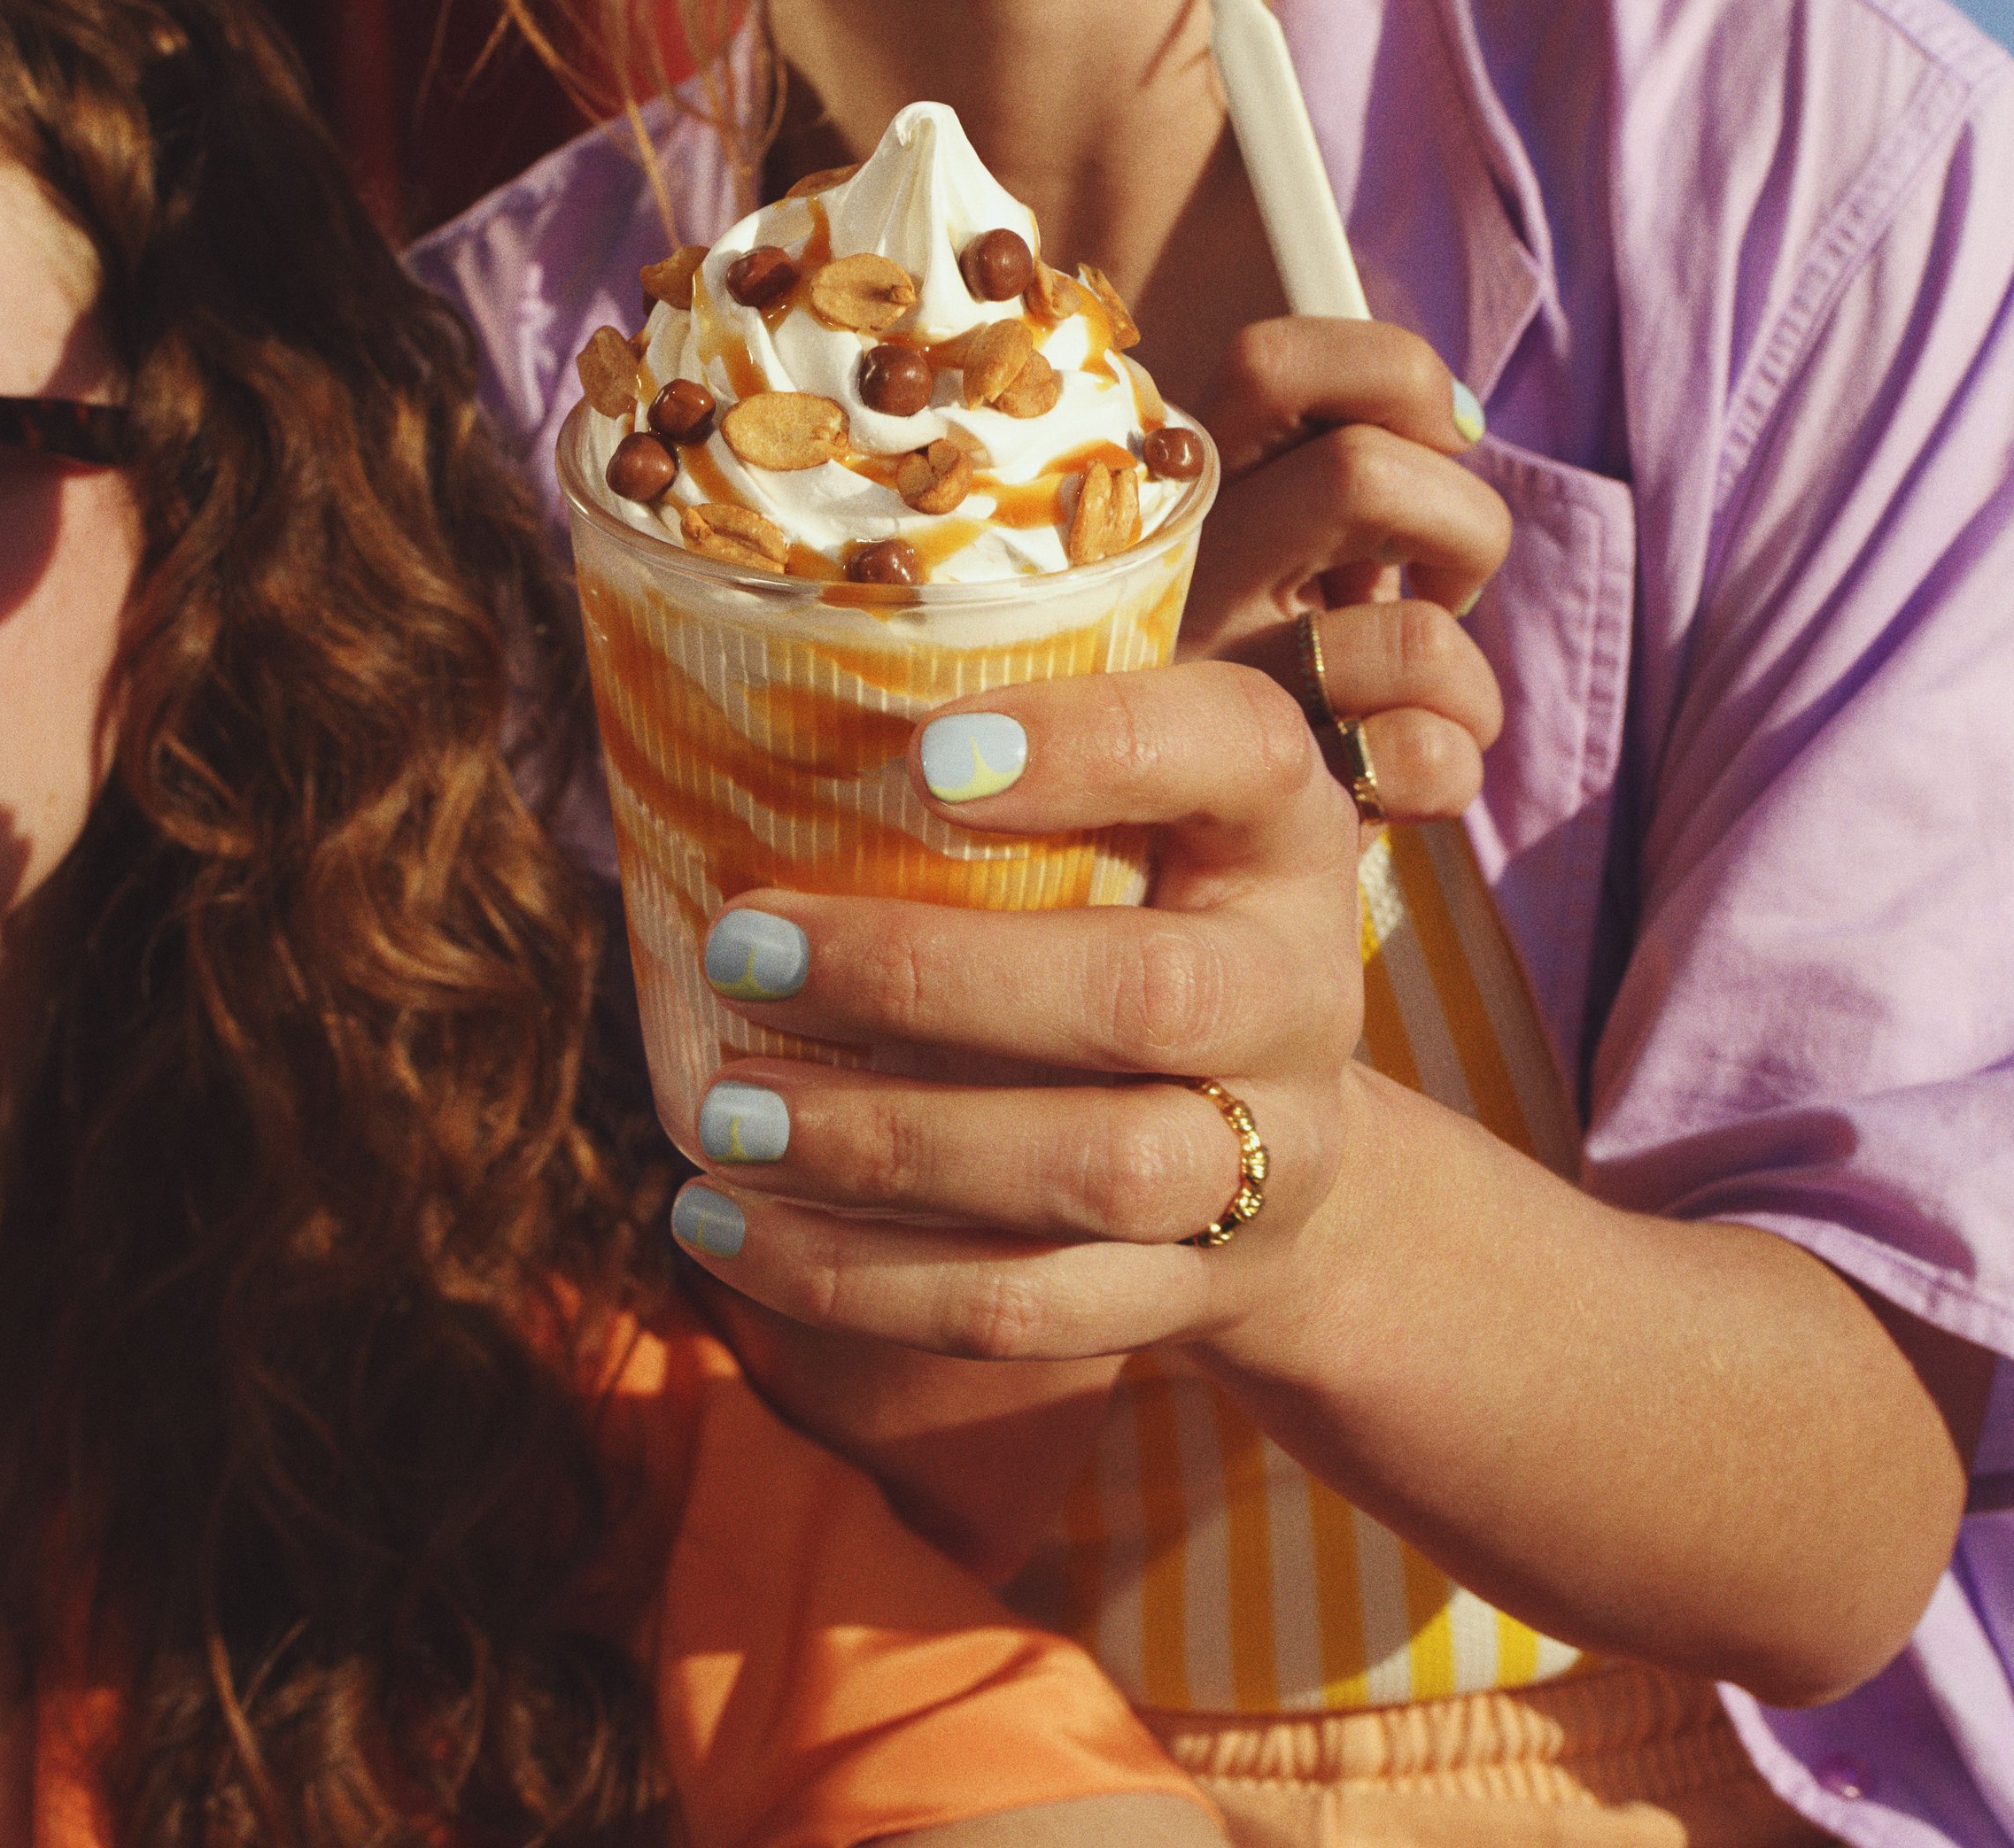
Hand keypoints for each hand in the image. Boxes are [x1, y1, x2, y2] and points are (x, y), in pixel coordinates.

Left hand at [666, 661, 1363, 1360]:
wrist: (1300, 1169)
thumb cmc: (1153, 929)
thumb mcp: (1144, 827)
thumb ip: (1020, 770)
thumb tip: (746, 710)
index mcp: (1281, 838)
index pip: (1239, 754)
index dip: (1095, 748)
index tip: (926, 753)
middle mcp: (1294, 996)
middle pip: (1149, 998)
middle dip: (928, 980)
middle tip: (742, 948)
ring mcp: (1263, 1160)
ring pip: (1092, 1171)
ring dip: (888, 1148)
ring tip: (723, 1117)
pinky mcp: (1188, 1291)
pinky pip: (1028, 1308)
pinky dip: (859, 1281)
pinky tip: (721, 1227)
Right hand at [1185, 316, 1510, 818]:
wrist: (1126, 851)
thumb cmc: (1220, 673)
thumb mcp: (1239, 548)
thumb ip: (1308, 479)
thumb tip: (1444, 422)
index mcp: (1167, 502)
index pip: (1270, 366)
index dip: (1393, 375)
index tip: (1442, 430)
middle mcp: (1174, 586)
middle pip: (1365, 475)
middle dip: (1464, 522)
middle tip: (1444, 580)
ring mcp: (1212, 697)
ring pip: (1413, 638)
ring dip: (1468, 675)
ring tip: (1434, 701)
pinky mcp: (1257, 804)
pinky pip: (1417, 757)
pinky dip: (1451, 762)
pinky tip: (1408, 777)